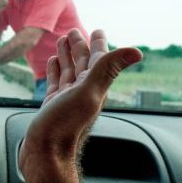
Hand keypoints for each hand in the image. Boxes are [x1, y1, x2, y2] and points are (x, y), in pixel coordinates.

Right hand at [19, 29, 142, 172]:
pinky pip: (55, 82)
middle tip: (74, 32)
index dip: (98, 45)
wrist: (45, 152)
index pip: (99, 61)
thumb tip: (137, 51)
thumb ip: (107, 70)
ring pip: (69, 71)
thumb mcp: (87, 93)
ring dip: (66, 55)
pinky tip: (52, 62)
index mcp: (93, 88)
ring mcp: (66, 99)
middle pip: (83, 64)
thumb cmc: (64, 126)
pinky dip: (54, 70)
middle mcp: (82, 92)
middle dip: (79, 46)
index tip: (97, 31)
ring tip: (62, 41)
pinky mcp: (52, 104)